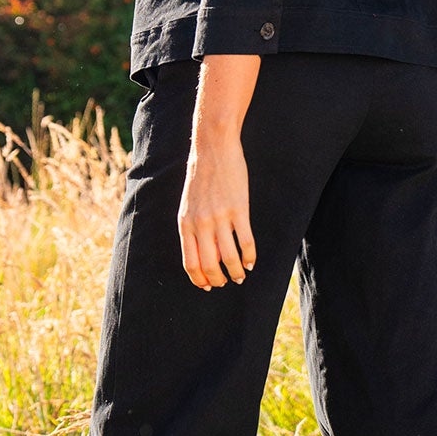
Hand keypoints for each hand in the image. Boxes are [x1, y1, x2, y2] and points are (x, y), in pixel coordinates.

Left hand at [178, 131, 255, 288]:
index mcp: (185, 224)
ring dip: (237, 272)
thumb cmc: (201, 177)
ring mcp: (220, 217)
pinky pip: (246, 241)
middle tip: (227, 282)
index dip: (199, 279)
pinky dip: (250, 256)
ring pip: (229, 257)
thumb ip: (193, 228)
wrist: (213, 149)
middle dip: (219, 279)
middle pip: (209, 265)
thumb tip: (204, 254)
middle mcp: (200, 224)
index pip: (190, 262)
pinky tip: (252, 262)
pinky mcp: (239, 209)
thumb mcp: (189, 204)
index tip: (208, 286)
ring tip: (241, 275)